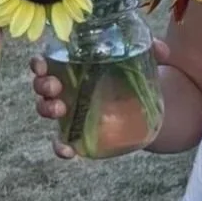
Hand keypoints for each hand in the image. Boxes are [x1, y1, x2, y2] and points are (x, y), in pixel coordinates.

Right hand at [29, 40, 169, 158]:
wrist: (145, 103)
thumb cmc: (132, 73)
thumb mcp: (142, 57)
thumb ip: (152, 49)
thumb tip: (162, 51)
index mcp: (73, 64)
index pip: (47, 60)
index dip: (39, 62)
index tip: (42, 64)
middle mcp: (65, 86)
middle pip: (42, 85)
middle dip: (42, 85)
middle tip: (55, 87)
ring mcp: (69, 109)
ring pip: (46, 109)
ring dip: (47, 109)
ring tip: (61, 109)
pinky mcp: (76, 131)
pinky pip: (61, 141)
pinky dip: (61, 147)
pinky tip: (69, 151)